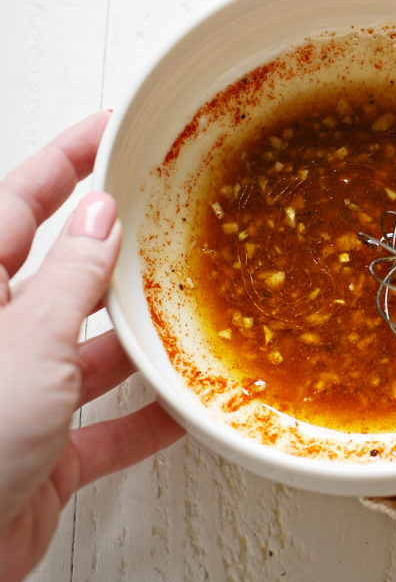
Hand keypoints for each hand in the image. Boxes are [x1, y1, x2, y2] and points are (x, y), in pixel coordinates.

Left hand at [0, 112, 183, 581]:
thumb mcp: (28, 345)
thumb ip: (72, 281)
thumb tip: (100, 218)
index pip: (20, 202)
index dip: (66, 160)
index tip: (109, 129)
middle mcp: (0, 336)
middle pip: (64, 274)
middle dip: (115, 248)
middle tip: (165, 214)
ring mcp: (22, 394)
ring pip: (92, 350)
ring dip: (141, 340)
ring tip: (191, 311)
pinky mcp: (44, 452)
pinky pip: (107, 425)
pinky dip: (146, 419)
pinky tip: (185, 409)